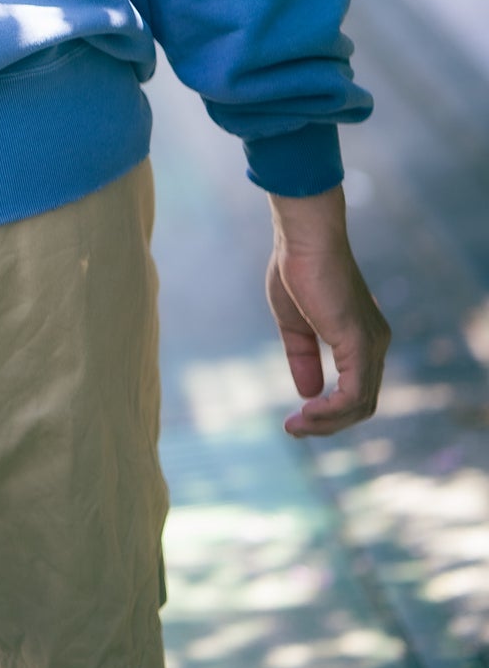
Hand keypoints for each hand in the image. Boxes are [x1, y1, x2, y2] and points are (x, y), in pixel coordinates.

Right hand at [266, 186, 389, 437]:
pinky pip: (354, 394)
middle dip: (328, 424)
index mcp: (361, 337)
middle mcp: (375, 343)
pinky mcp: (360, 344)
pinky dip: (331, 411)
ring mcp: (371, 345)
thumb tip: (308, 393)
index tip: (295, 419)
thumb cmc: (297, 269)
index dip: (328, 411)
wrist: (305, 238)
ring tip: (295, 425)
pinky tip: (306, 412)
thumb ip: (302, 357)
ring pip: (361, 405)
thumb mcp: (294, 323)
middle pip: (362, 404)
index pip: (356, 389)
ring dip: (327, 423)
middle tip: (293, 429)